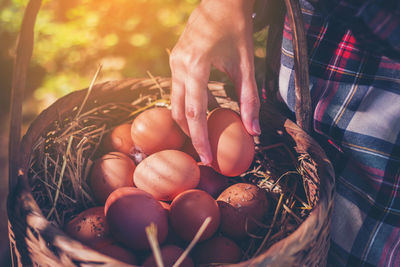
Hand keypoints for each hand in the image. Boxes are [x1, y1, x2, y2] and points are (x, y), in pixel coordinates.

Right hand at [170, 0, 260, 164]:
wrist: (222, 1)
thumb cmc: (237, 28)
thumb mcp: (246, 64)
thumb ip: (250, 99)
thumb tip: (254, 132)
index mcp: (195, 65)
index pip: (195, 112)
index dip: (200, 139)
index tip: (207, 160)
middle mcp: (179, 65)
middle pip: (179, 112)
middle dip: (190, 135)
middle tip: (204, 154)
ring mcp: (174, 62)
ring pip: (176, 102)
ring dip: (189, 121)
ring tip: (205, 136)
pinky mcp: (176, 60)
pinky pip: (180, 90)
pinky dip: (191, 104)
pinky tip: (208, 111)